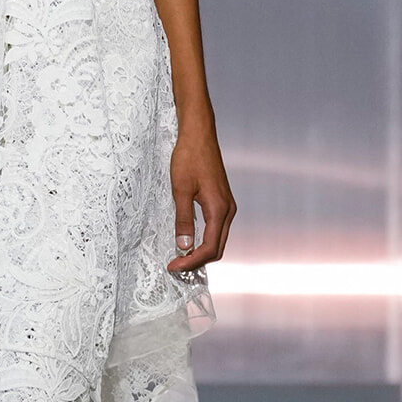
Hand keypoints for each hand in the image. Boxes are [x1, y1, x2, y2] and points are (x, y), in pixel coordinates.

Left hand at [166, 115, 235, 273]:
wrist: (199, 134)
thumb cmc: (189, 158)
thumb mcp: (180, 190)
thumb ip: (183, 220)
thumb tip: (183, 247)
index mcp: (219, 209)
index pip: (209, 248)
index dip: (191, 261)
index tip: (174, 266)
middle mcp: (228, 210)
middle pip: (217, 248)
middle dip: (197, 261)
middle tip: (176, 266)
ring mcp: (227, 205)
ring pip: (218, 239)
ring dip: (202, 252)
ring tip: (181, 257)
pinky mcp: (222, 201)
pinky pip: (217, 228)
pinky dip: (205, 240)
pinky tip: (190, 241)